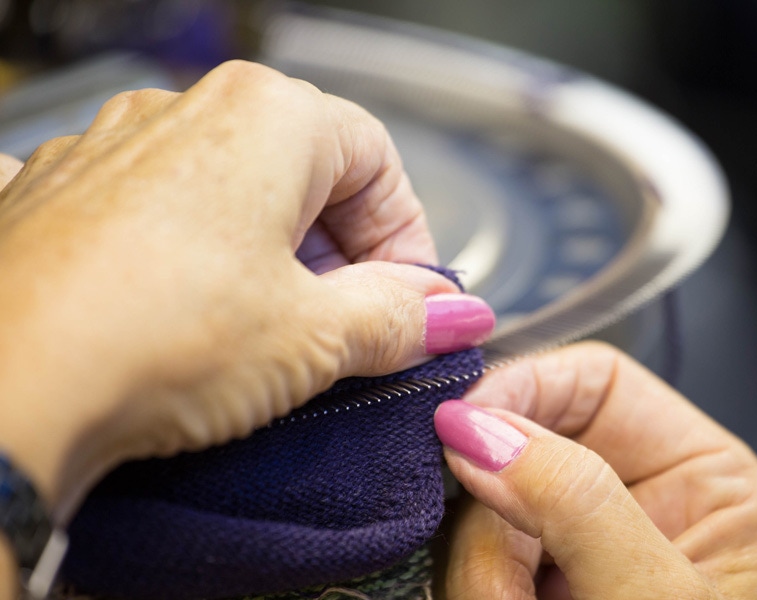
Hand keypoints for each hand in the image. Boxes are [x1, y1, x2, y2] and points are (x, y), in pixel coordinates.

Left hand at [0, 61, 493, 522]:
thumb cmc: (147, 338)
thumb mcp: (311, 337)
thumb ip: (399, 317)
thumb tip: (449, 315)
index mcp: (264, 117)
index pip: (377, 162)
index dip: (408, 236)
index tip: (412, 299)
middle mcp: (183, 114)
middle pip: (304, 175)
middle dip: (341, 255)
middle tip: (350, 328)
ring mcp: (114, 152)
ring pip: (229, 196)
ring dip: (269, 262)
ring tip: (270, 336)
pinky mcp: (64, 199)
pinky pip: (157, 218)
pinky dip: (192, 263)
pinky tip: (191, 317)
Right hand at [435, 342, 756, 598]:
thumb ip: (577, 504)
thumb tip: (477, 427)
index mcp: (706, 480)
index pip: (596, 380)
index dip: (524, 390)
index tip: (461, 429)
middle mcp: (640, 499)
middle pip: (526, 441)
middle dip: (495, 508)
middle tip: (493, 580)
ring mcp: (579, 544)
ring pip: (485, 502)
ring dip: (477, 565)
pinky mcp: (532, 583)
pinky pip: (472, 555)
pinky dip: (471, 588)